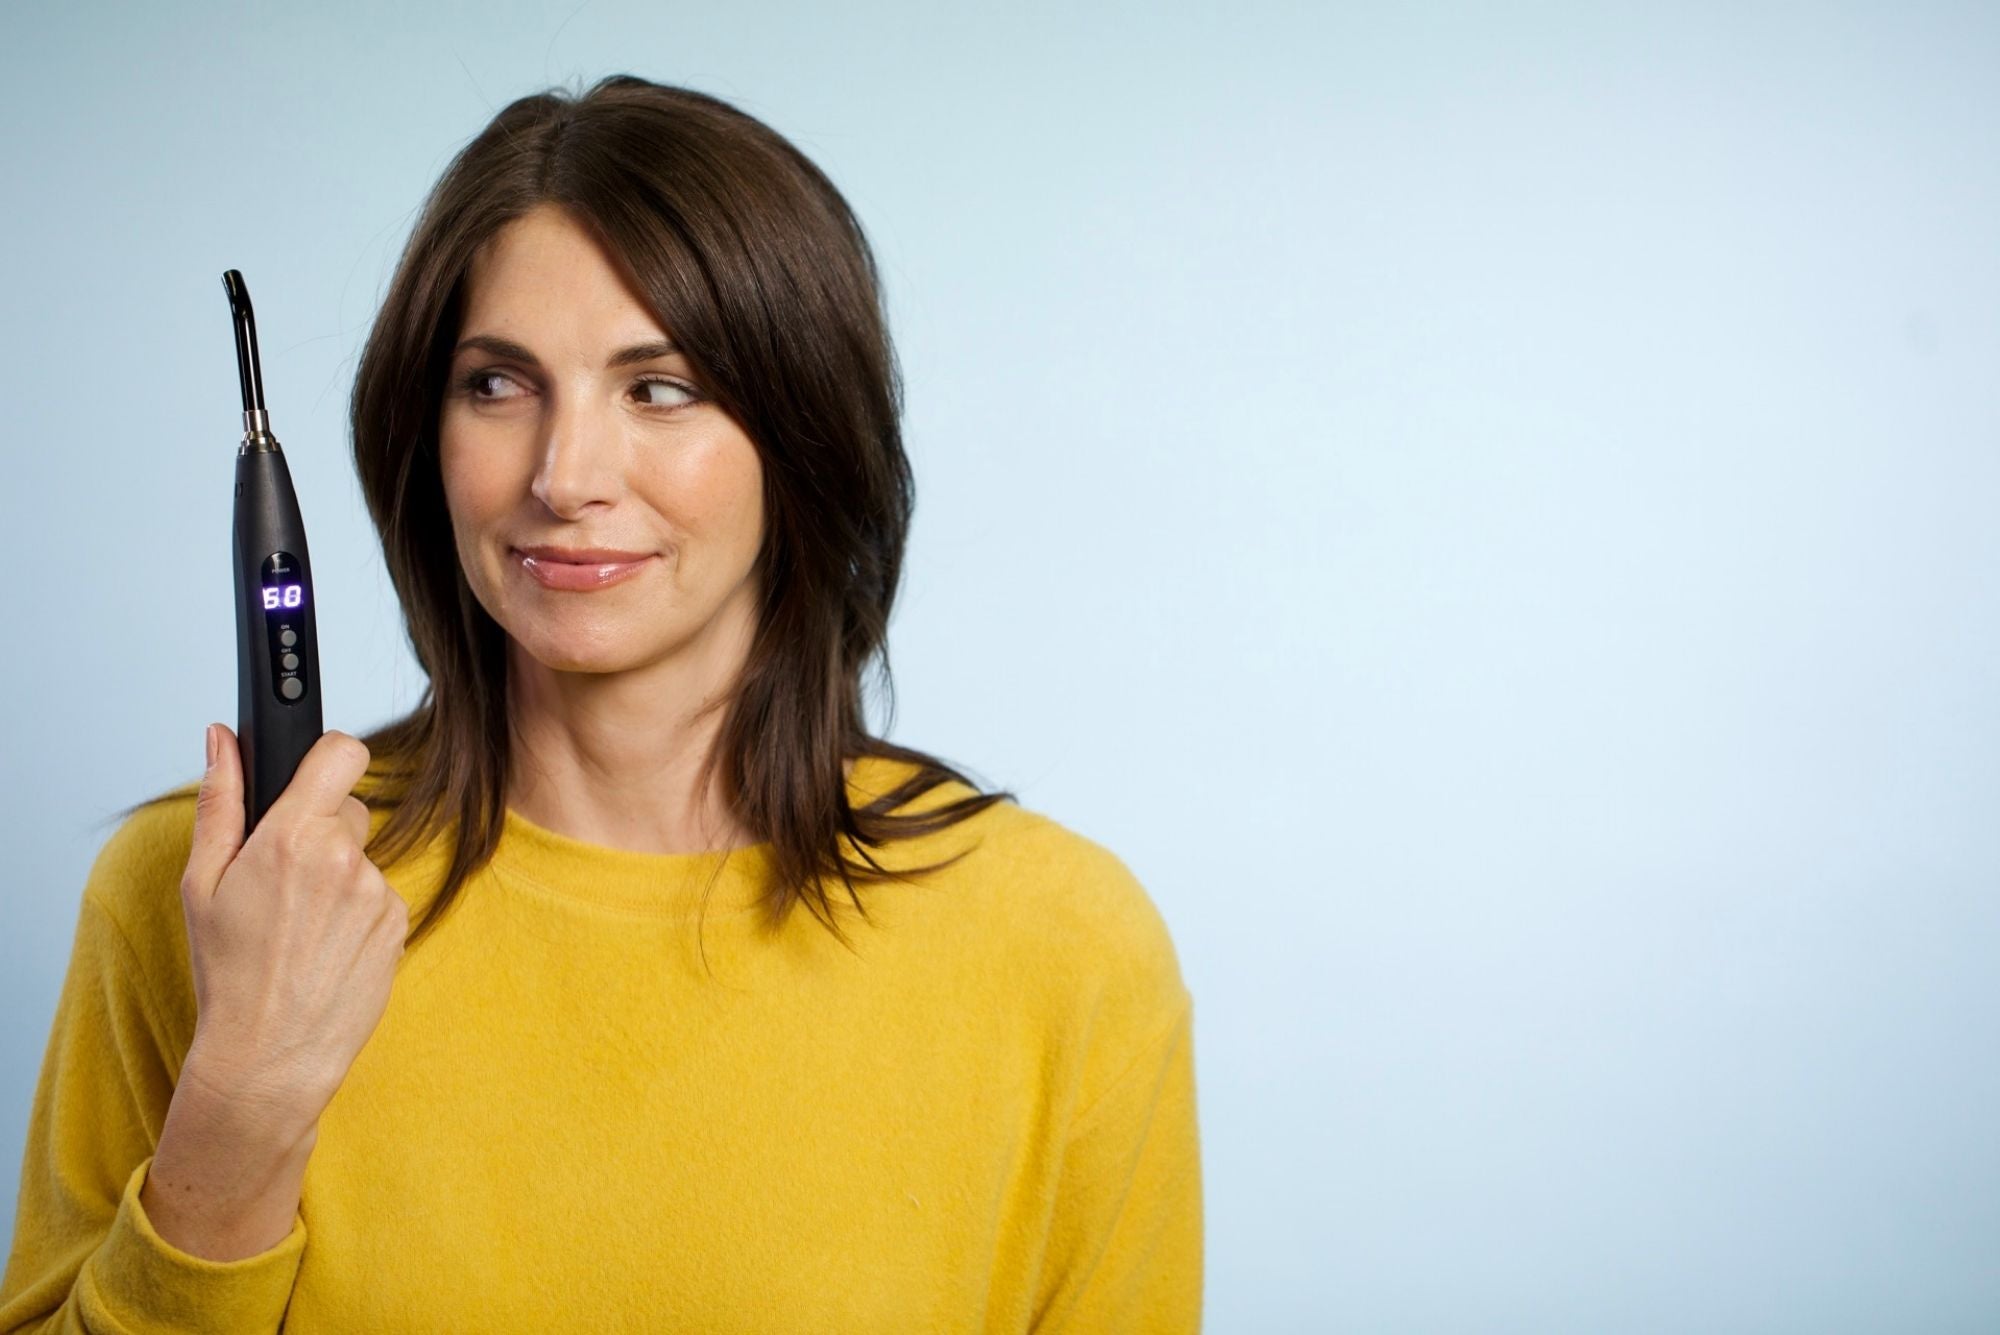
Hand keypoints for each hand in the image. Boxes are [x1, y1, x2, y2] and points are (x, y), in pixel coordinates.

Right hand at [177, 725, 408, 1125]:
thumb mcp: (202, 883)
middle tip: (280, 880)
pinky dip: (356, 911)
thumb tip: (221, 738)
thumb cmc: (228, 971)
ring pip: (361, 857)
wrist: (271, 1053)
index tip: (310, 775)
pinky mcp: (399, 922)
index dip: (325, 757)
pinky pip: (378, 896)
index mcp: (293, 837)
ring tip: (298, 926)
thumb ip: (219, 801)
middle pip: (346, 808)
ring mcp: (379, 892)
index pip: (341, 752)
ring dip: (336, 876)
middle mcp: (346, 858)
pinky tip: (324, 946)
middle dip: (318, 829)